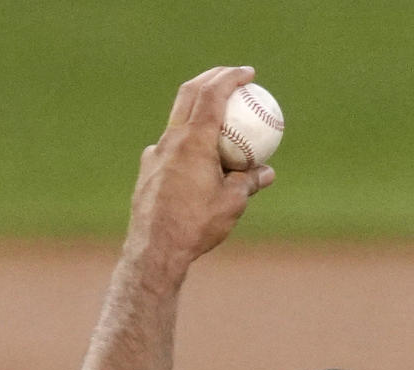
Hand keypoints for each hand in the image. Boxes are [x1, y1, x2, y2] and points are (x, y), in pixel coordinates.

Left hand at [125, 66, 275, 286]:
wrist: (154, 251)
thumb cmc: (195, 227)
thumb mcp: (231, 204)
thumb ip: (249, 182)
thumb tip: (267, 172)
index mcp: (193, 140)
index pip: (213, 93)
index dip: (231, 77)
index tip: (248, 74)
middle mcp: (170, 140)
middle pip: (190, 93)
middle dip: (211, 78)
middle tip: (229, 78)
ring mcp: (154, 154)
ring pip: (177, 120)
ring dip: (197, 110)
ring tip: (215, 118)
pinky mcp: (147, 171)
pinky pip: (168, 147)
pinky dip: (185, 142)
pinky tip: (194, 159)